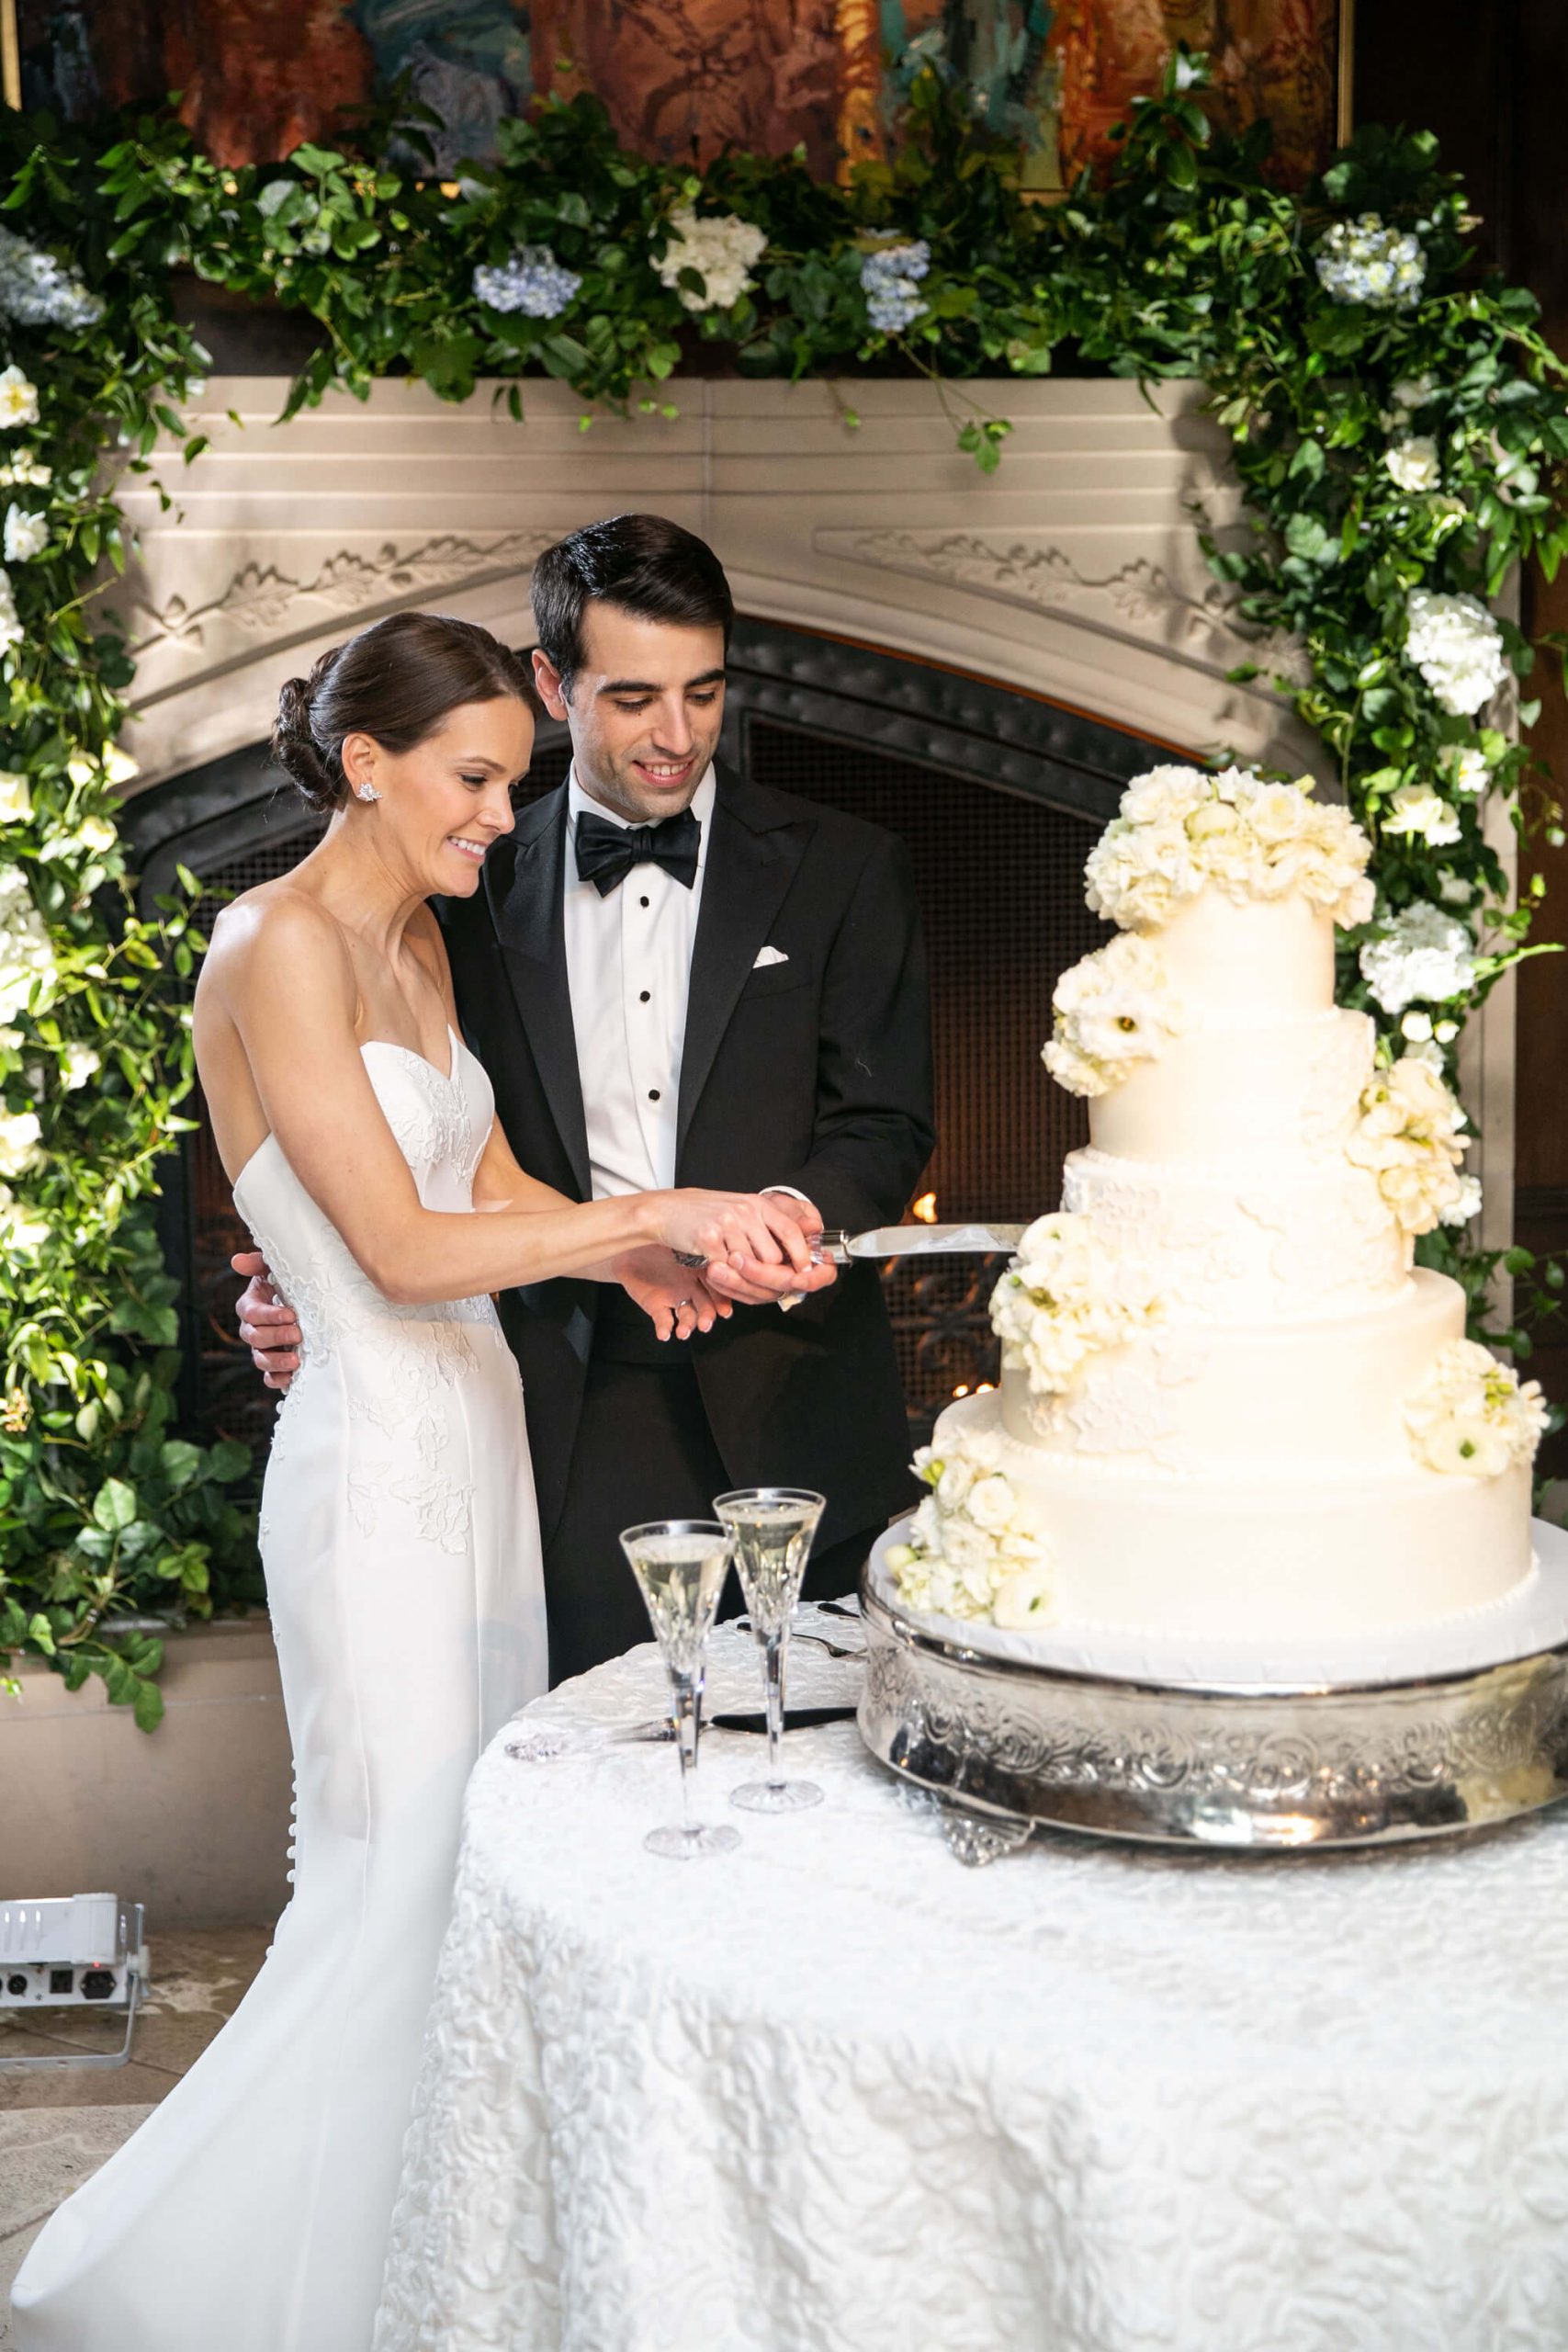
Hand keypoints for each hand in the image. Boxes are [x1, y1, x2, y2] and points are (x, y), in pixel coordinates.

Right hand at [231, 1250, 300, 1392]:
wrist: (309, 1304)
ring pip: (260, 1359)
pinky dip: (277, 1380)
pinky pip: (269, 1378)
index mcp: (250, 1306)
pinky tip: (291, 1377)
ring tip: (296, 1360)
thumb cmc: (289, 1283)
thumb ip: (258, 1263)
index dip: (269, 1315)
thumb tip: (236, 1260)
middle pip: (255, 1337)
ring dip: (276, 1361)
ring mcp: (262, 1349)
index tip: (290, 1315)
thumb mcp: (275, 1269)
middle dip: (276, 1337)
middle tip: (298, 1334)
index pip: (251, 1312)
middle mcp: (252, 1330)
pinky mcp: (274, 1366)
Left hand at [612, 1247, 730, 1342]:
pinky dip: (664, 1329)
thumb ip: (699, 1247)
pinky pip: (664, 1321)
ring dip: (687, 1327)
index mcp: (703, 1270)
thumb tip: (717, 1251)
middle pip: (706, 1306)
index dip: (722, 1300)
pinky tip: (664, 1333)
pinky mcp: (657, 1307)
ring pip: (688, 1317)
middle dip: (707, 1317)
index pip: (718, 1288)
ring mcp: (676, 1298)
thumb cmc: (655, 1235)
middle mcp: (692, 1287)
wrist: (627, 1242)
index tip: (725, 1311)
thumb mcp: (679, 1238)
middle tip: (705, 1325)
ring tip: (683, 1332)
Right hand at [653, 1189, 817, 1279]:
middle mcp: (744, 1211)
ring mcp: (726, 1224)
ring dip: (741, 1273)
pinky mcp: (708, 1239)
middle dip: (766, 1271)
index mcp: (756, 1204)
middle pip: (772, 1256)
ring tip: (728, 1264)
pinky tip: (713, 1263)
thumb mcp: (739, 1209)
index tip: (803, 1270)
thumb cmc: (702, 1212)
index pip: (790, 1230)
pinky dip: (722, 1272)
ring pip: (750, 1265)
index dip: (801, 1254)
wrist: (665, 1211)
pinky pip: (726, 1268)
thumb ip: (764, 1225)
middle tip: (756, 1275)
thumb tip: (794, 1248)